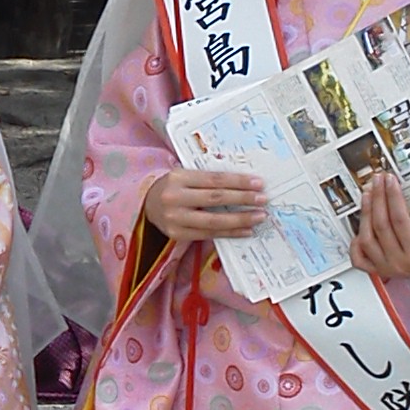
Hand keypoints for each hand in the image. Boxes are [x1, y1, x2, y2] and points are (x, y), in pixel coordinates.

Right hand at [143, 169, 265, 242]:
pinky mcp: (177, 234)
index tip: (258, 183)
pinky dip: (229, 233)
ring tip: (259, 216)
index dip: (238, 182)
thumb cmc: (173, 186)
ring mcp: (174, 218)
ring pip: (213, 221)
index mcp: (178, 177)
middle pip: (215, 199)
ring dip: (240, 219)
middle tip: (263, 200)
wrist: (146, 202)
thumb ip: (208, 179)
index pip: (214, 179)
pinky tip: (245, 230)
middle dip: (243, 200)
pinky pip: (208, 234)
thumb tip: (244, 184)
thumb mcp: (186, 175)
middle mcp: (174, 198)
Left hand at [349, 167, 409, 285]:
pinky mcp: (382, 271)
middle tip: (378, 181)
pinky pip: (360, 258)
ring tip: (368, 194)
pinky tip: (360, 225)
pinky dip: (356, 241)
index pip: (399, 220)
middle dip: (378, 198)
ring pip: (366, 239)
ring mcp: (388, 269)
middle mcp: (400, 264)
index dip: (392, 197)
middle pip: (380, 226)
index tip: (390, 180)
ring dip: (365, 214)